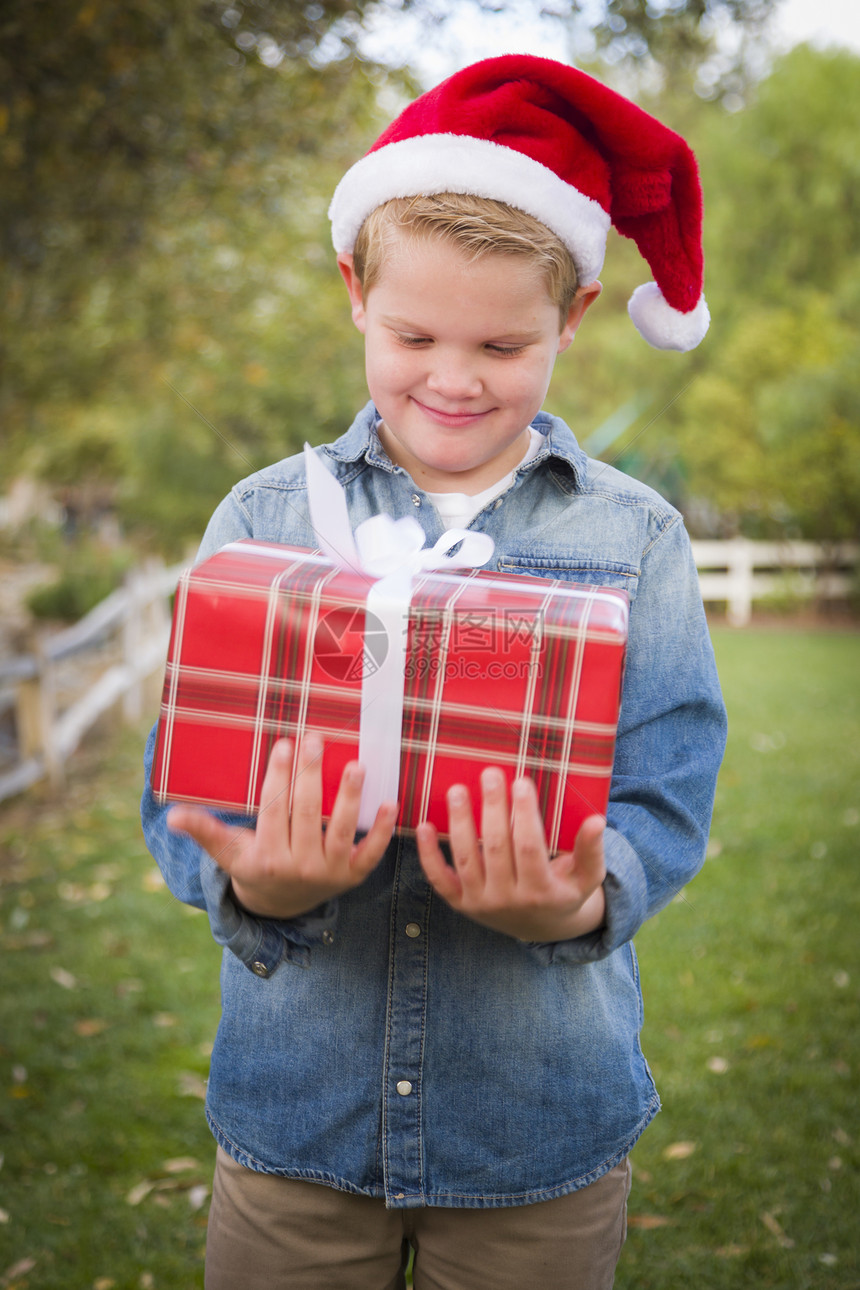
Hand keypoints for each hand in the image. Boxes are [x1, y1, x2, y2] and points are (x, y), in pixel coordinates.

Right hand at [167, 733, 397, 918]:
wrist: (281, 908)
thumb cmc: (253, 867)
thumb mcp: (226, 853)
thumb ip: (203, 831)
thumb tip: (172, 817)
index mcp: (267, 857)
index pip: (274, 810)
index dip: (278, 778)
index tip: (283, 745)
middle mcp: (300, 866)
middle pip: (308, 814)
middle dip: (311, 775)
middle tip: (316, 739)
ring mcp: (330, 872)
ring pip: (341, 830)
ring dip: (351, 797)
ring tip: (357, 764)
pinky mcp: (353, 875)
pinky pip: (370, 853)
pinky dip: (380, 830)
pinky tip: (391, 802)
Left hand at [416, 767, 605, 942]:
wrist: (542, 929)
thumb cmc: (565, 891)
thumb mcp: (587, 877)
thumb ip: (591, 851)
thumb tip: (597, 821)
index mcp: (542, 892)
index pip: (530, 848)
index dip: (524, 815)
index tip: (521, 782)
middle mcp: (508, 901)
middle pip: (496, 848)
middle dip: (493, 808)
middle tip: (490, 774)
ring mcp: (481, 903)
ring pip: (467, 858)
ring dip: (459, 822)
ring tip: (458, 789)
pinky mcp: (461, 904)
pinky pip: (440, 879)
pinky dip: (428, 854)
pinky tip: (423, 825)